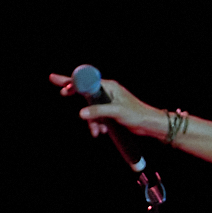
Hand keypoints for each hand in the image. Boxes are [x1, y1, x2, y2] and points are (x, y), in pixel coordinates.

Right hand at [48, 72, 163, 140]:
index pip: (87, 81)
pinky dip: (97, 124)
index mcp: (109, 86)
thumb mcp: (116, 112)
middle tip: (62, 92)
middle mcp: (108, 91)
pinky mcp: (110, 111)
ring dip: (91, 121)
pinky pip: (97, 116)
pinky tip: (101, 131)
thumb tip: (81, 113)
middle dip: (75, 95)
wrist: (149, 125)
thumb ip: (98, 111)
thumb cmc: (137, 115)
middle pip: (86, 92)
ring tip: (97, 131)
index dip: (73, 82)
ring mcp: (108, 101)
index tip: (62, 85)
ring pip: (91, 109)